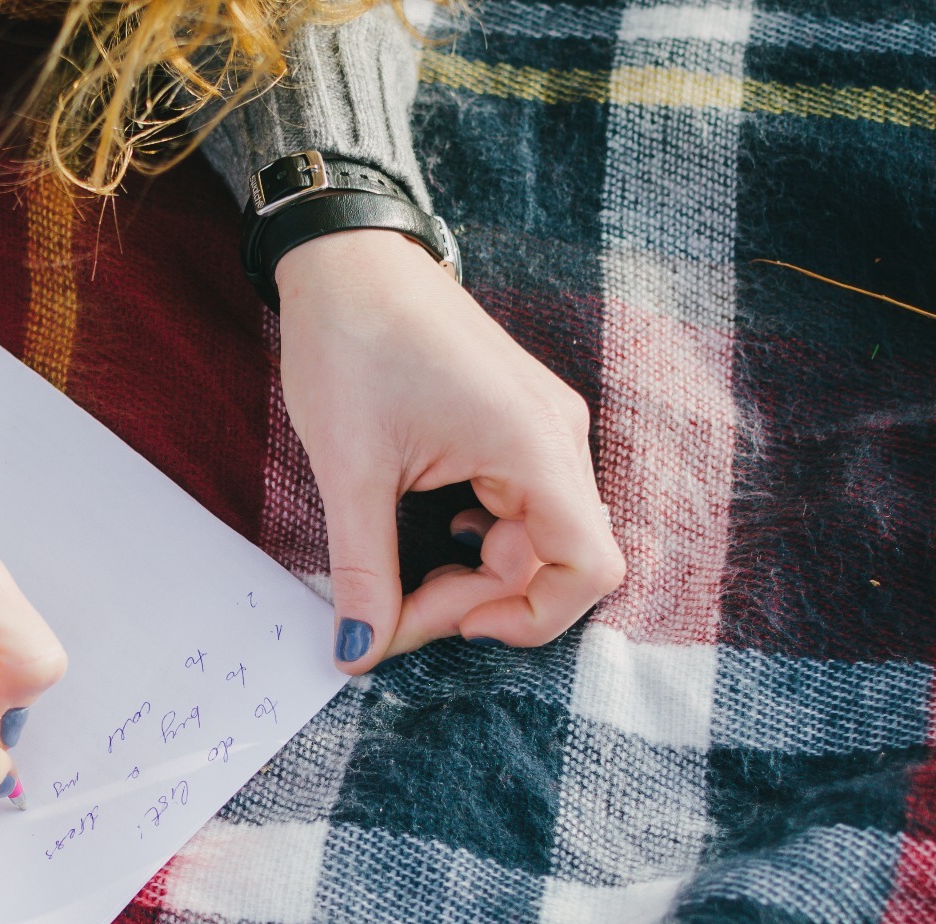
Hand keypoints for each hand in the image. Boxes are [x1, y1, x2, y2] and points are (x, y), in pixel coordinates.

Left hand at [274, 229, 624, 670]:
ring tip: (397, 578)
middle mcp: (556, 437)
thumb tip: (358, 654)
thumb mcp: (349, 470)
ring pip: (532, 540)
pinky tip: (423, 535)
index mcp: (536, 444)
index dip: (530, 619)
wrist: (344, 257)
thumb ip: (364, 571)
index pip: (591, 568)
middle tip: (391, 614)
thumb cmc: (351, 342)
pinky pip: (515, 508)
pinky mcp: (512, 426)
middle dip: (476, 602)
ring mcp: (538, 430)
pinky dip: (472, 541)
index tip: (450, 624)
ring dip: (471, 575)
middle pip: (554, 562)